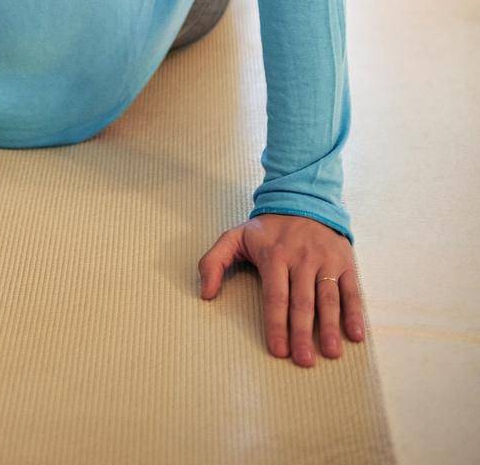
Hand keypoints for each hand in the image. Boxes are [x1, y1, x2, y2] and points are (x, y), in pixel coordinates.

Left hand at [198, 214, 364, 365]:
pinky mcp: (344, 261)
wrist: (303, 200)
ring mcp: (325, 260)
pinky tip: (355, 335)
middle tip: (304, 361)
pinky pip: (351, 290)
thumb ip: (214, 261)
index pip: (275, 296)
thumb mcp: (235, 236)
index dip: (276, 324)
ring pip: (328, 298)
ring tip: (331, 353)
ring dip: (330, 327)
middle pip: (302, 301)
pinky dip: (354, 313)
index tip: (278, 350)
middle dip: (302, 333)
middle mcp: (301, 258)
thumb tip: (205, 294)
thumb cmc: (268, 229)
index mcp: (274, 255)